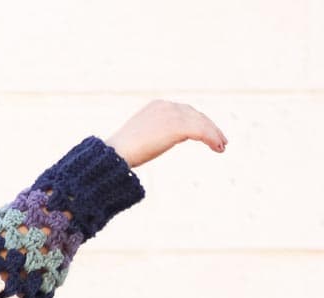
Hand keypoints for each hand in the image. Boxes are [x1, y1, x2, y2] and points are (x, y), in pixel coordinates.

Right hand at [103, 99, 227, 168]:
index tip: (205, 133)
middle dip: (209, 126)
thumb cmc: (120, 153)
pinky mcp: (178, 127)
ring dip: (214, 134)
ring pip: (201, 122)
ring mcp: (173, 114)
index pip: (184, 112)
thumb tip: (164, 142)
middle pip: (195, 115)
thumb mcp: (140, 137)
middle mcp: (167, 106)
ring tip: (222, 145)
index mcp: (157, 106)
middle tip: (219, 139)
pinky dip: (212, 139)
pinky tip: (219, 148)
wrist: (114, 154)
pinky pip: (201, 132)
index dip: (197, 122)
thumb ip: (155, 135)